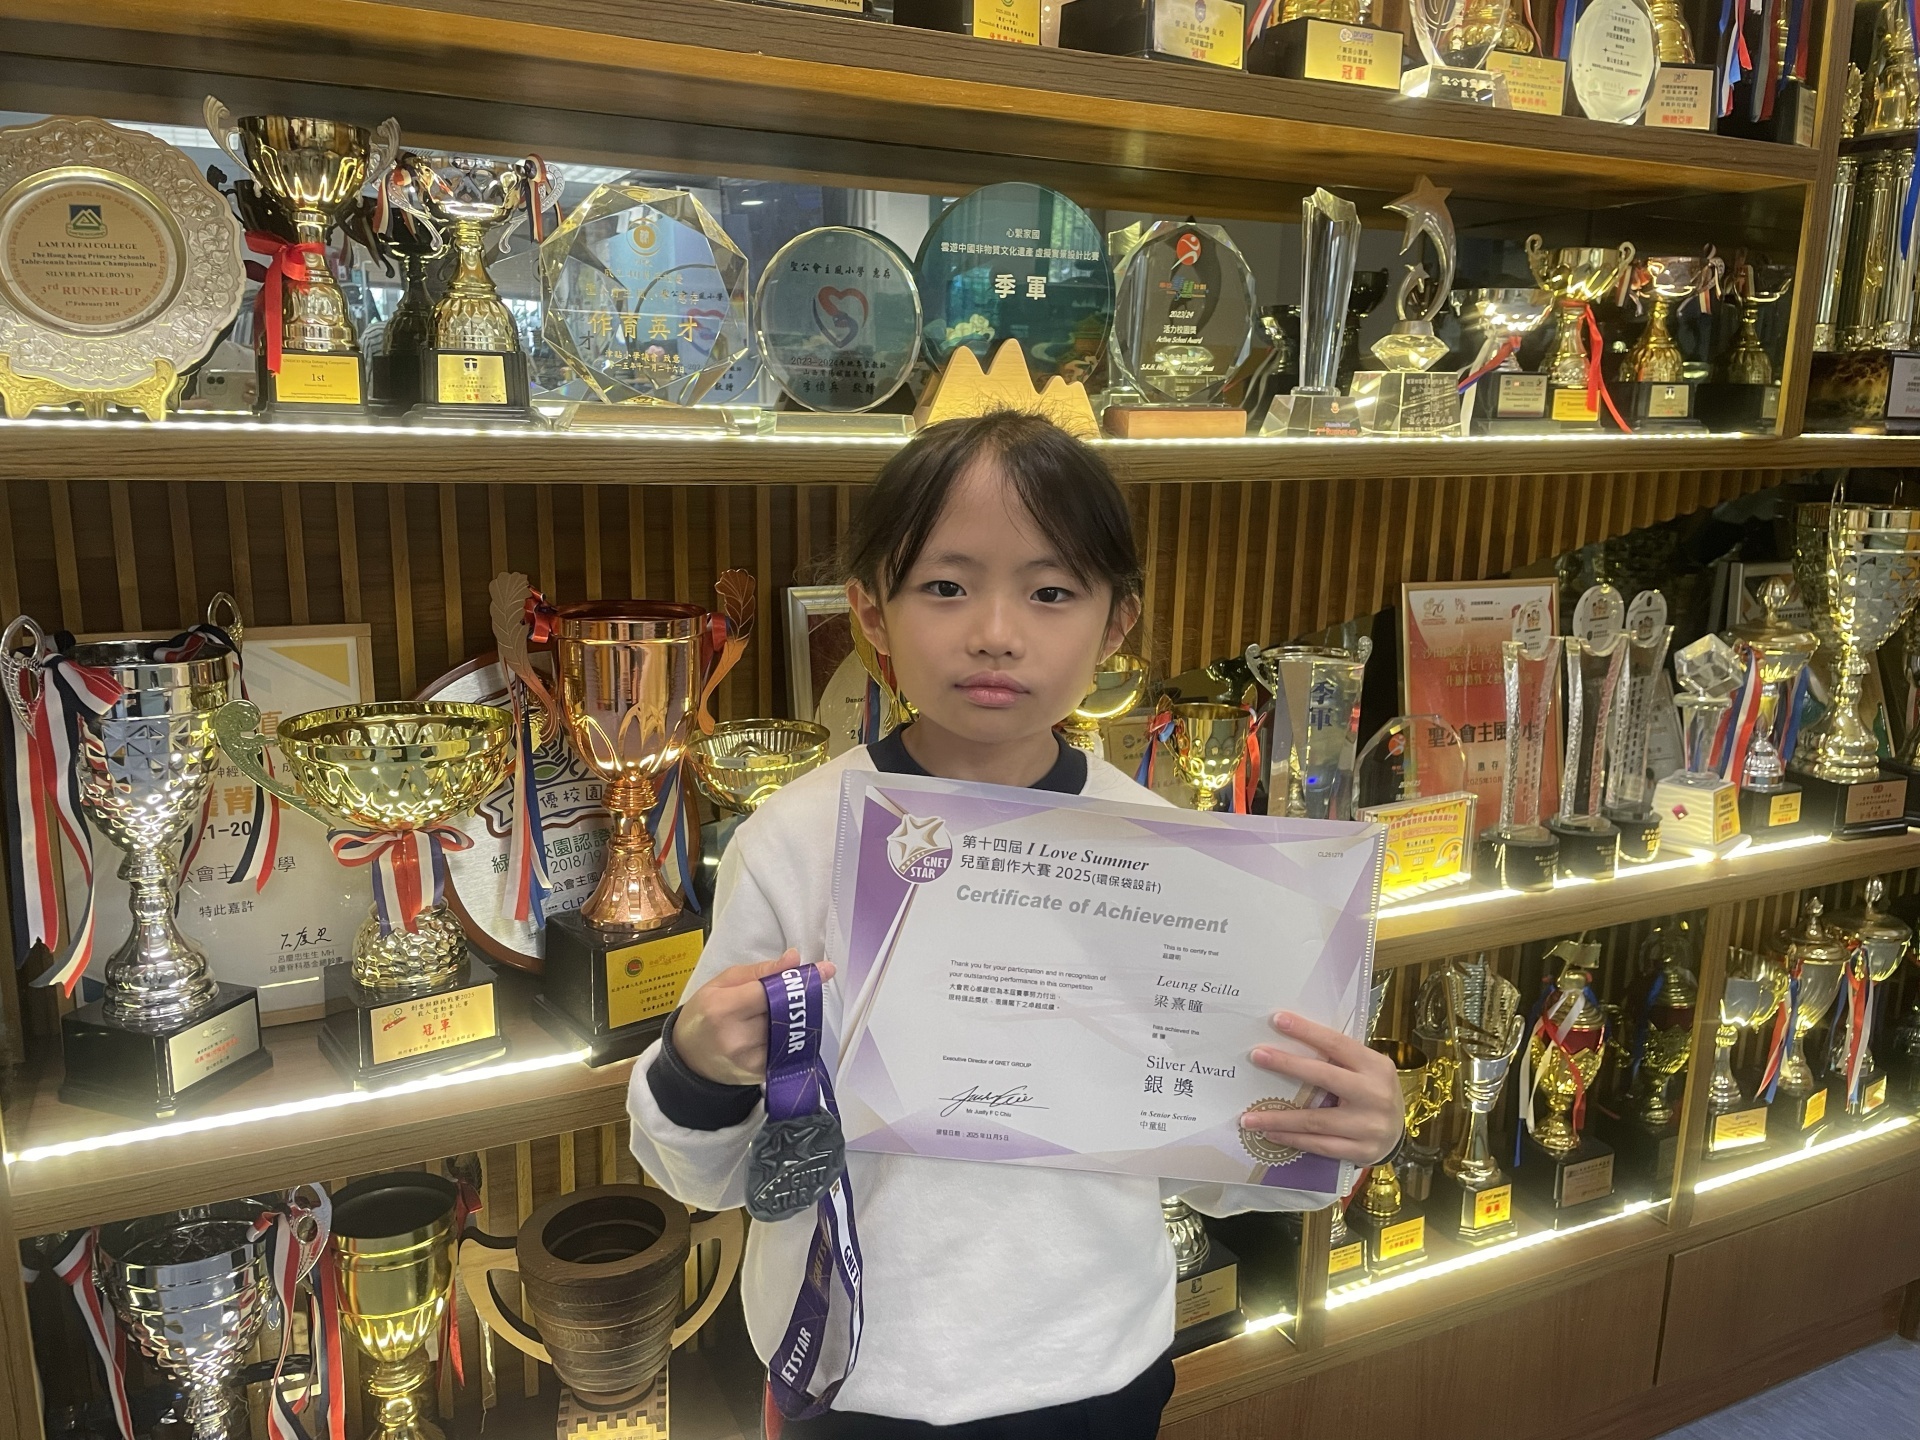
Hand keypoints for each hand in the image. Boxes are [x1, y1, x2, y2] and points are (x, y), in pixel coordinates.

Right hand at [673, 951, 835, 1086]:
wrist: (688, 1057)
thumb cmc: (703, 1015)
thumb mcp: (723, 982)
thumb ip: (761, 971)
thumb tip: (793, 959)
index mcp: (723, 1008)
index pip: (771, 992)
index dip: (798, 981)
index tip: (823, 970)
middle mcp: (737, 1038)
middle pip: (785, 1012)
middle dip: (798, 998)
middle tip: (806, 987)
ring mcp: (750, 1060)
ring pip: (790, 1031)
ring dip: (796, 1018)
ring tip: (785, 1009)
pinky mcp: (760, 1074)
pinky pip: (788, 1049)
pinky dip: (790, 1036)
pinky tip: (780, 1029)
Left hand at [1241, 1012, 1402, 1165]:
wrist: (1399, 1134)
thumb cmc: (1373, 1092)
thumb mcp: (1366, 1070)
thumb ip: (1338, 1060)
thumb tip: (1289, 1043)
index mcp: (1376, 1066)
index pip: (1337, 1044)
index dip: (1307, 1031)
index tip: (1277, 1019)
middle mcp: (1374, 1094)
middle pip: (1323, 1076)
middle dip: (1286, 1064)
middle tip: (1256, 1056)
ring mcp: (1369, 1126)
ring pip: (1314, 1120)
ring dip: (1277, 1117)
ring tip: (1248, 1117)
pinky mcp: (1361, 1151)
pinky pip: (1318, 1145)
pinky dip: (1291, 1139)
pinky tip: (1270, 1134)